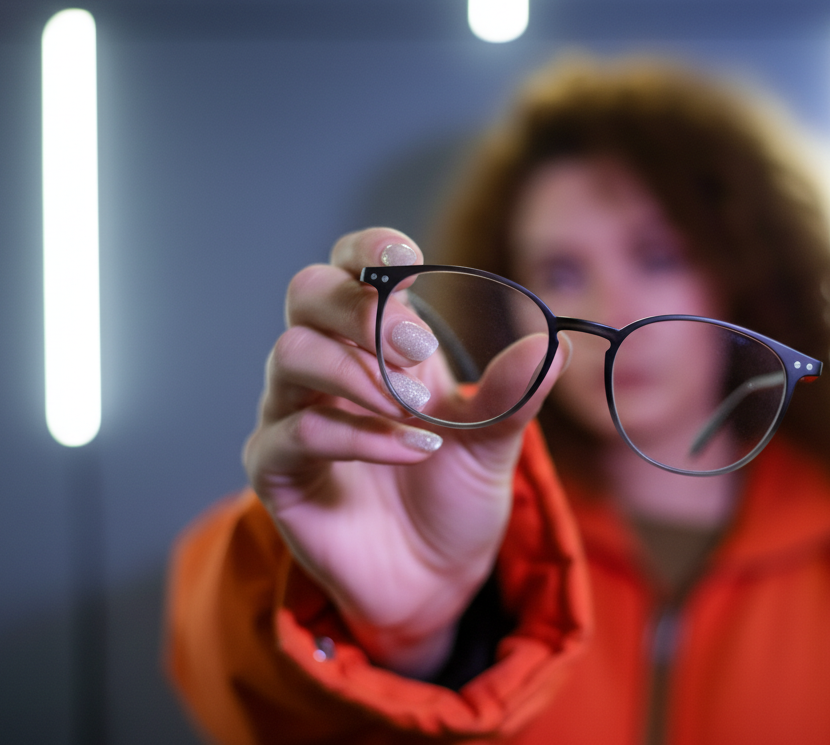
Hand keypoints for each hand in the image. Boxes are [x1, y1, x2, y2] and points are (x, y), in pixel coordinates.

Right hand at [242, 228, 570, 676]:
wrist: (434, 580)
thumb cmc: (453, 497)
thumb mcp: (494, 444)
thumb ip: (512, 394)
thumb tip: (552, 344)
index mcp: (375, 342)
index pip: (351, 268)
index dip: (369, 249)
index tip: (407, 256)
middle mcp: (326, 367)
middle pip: (305, 293)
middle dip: (357, 306)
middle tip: (414, 347)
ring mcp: (292, 414)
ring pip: (289, 355)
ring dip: (357, 374)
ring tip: (413, 412)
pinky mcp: (277, 470)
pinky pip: (297, 433)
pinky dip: (357, 436)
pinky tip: (409, 452)